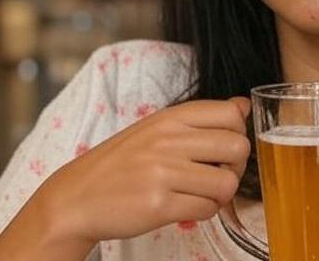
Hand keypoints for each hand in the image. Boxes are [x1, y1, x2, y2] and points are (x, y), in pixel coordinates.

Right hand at [32, 98, 251, 248]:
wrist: (75, 199)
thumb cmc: (119, 165)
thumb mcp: (157, 128)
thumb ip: (201, 118)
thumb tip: (243, 105)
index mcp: (170, 118)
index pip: (231, 115)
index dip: (238, 134)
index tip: (223, 149)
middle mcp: (167, 141)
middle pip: (237, 148)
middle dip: (235, 167)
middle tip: (216, 175)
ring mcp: (163, 173)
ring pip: (226, 183)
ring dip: (220, 195)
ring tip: (200, 194)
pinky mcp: (158, 205)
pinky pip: (207, 209)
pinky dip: (204, 213)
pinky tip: (186, 208)